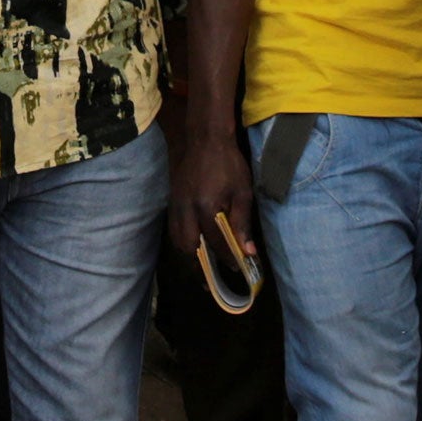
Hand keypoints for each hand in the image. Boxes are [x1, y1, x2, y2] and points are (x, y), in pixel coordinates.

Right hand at [168, 130, 256, 259]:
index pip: (216, 242)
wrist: (204, 139)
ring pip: (177, 241)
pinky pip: (174, 229)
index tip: (238, 268)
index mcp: (206, 207)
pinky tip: (192, 247)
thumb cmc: (228, 163)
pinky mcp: (172, 201)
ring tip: (201, 270)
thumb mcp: (242, 192)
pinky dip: (182, 243)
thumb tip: (248, 251)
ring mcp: (176, 206)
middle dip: (200, 267)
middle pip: (189, 248)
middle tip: (212, 281)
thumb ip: (243, 222)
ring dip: (189, 258)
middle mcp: (186, 210)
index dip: (227, 258)